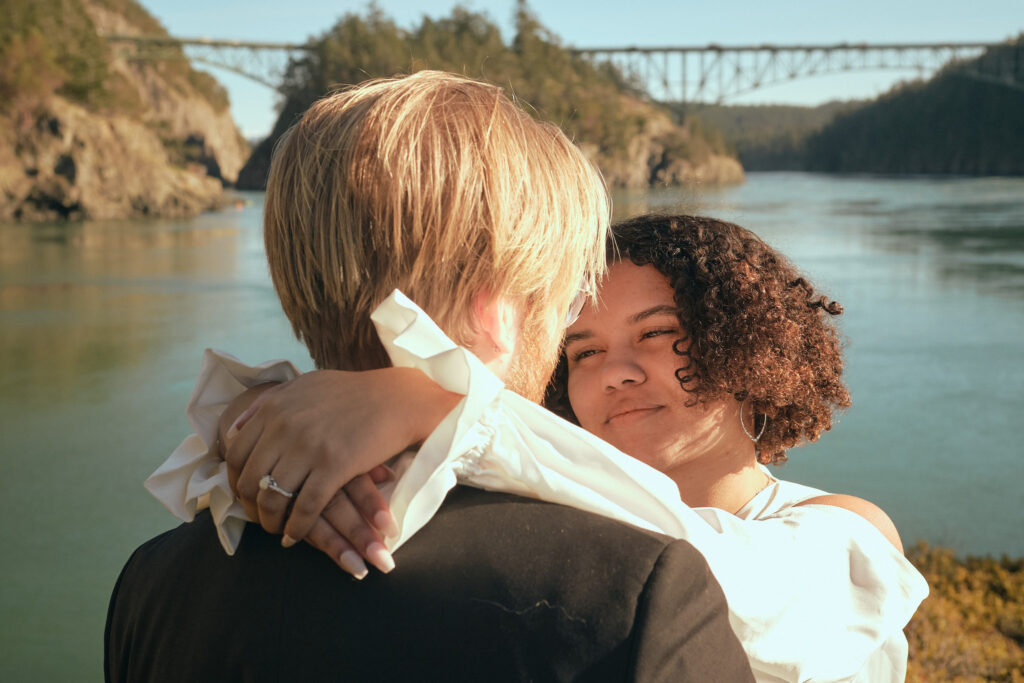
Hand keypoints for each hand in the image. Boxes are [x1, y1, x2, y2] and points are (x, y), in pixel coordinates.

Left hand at [222, 367, 460, 575]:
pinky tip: (296, 536)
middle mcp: (284, 426)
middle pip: (249, 479)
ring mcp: (308, 446)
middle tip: (260, 518)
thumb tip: (236, 427)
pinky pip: (306, 506)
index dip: (235, 480)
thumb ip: (268, 402)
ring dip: (271, 521)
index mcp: (273, 407)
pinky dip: (298, 527)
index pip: (235, 453)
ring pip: (273, 497)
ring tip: (277, 531)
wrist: (397, 398)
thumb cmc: (354, 393)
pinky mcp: (334, 466)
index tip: (245, 495)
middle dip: (251, 506)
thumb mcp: (304, 386)